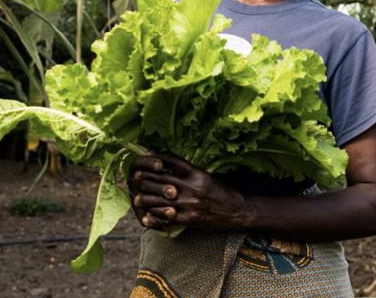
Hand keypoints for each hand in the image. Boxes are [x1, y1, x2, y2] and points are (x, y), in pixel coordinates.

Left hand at [127, 151, 251, 231]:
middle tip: (135, 177)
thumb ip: (193, 173)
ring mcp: (190, 204)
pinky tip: (147, 219)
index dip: (158, 157)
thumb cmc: (226, 191)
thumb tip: (175, 168)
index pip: (173, 161)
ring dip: (146, 199)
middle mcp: (192, 187)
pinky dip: (156, 220)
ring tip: (137, 198)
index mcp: (197, 173)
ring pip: (161, 201)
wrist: (240, 211)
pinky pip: (168, 219)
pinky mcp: (190, 219)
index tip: (147, 155)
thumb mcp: (210, 176)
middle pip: (162, 180)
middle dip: (146, 178)